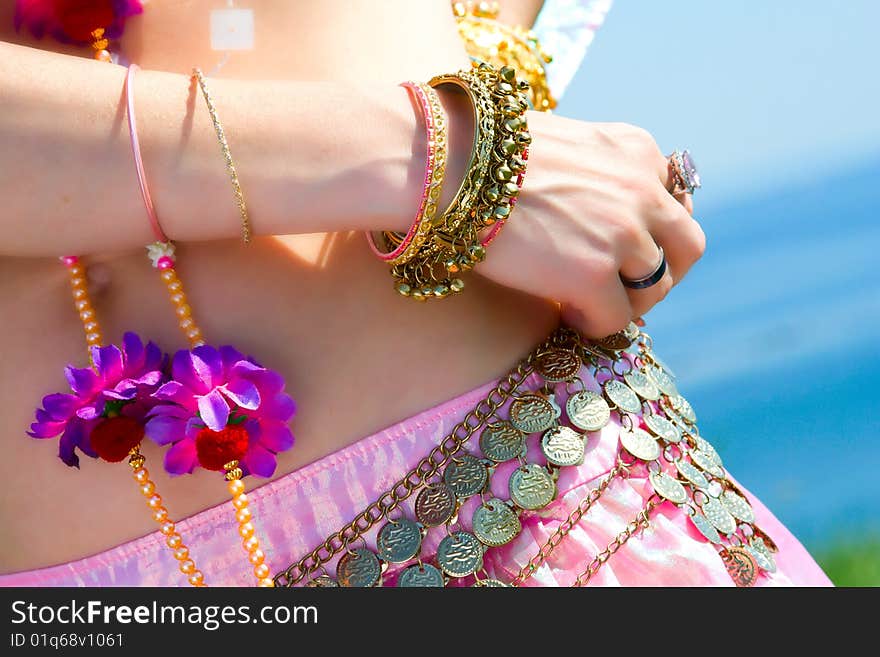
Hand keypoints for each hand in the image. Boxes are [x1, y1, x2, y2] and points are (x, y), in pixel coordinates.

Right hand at [476, 111, 705, 337]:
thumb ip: (598, 172)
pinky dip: (596, 324)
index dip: (655, 234)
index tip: (629, 251)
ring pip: (655, 289)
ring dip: (626, 302)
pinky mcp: (591, 274)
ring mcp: (621, 233)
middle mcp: (642, 189)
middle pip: (687, 248)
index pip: (676, 201)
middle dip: (662, 273)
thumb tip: (599, 215)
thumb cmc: (485, 154)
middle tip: (626, 288)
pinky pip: (616, 319)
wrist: (446, 164)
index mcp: (636, 149)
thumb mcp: (565, 143)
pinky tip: (567, 313)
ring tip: (587, 303)